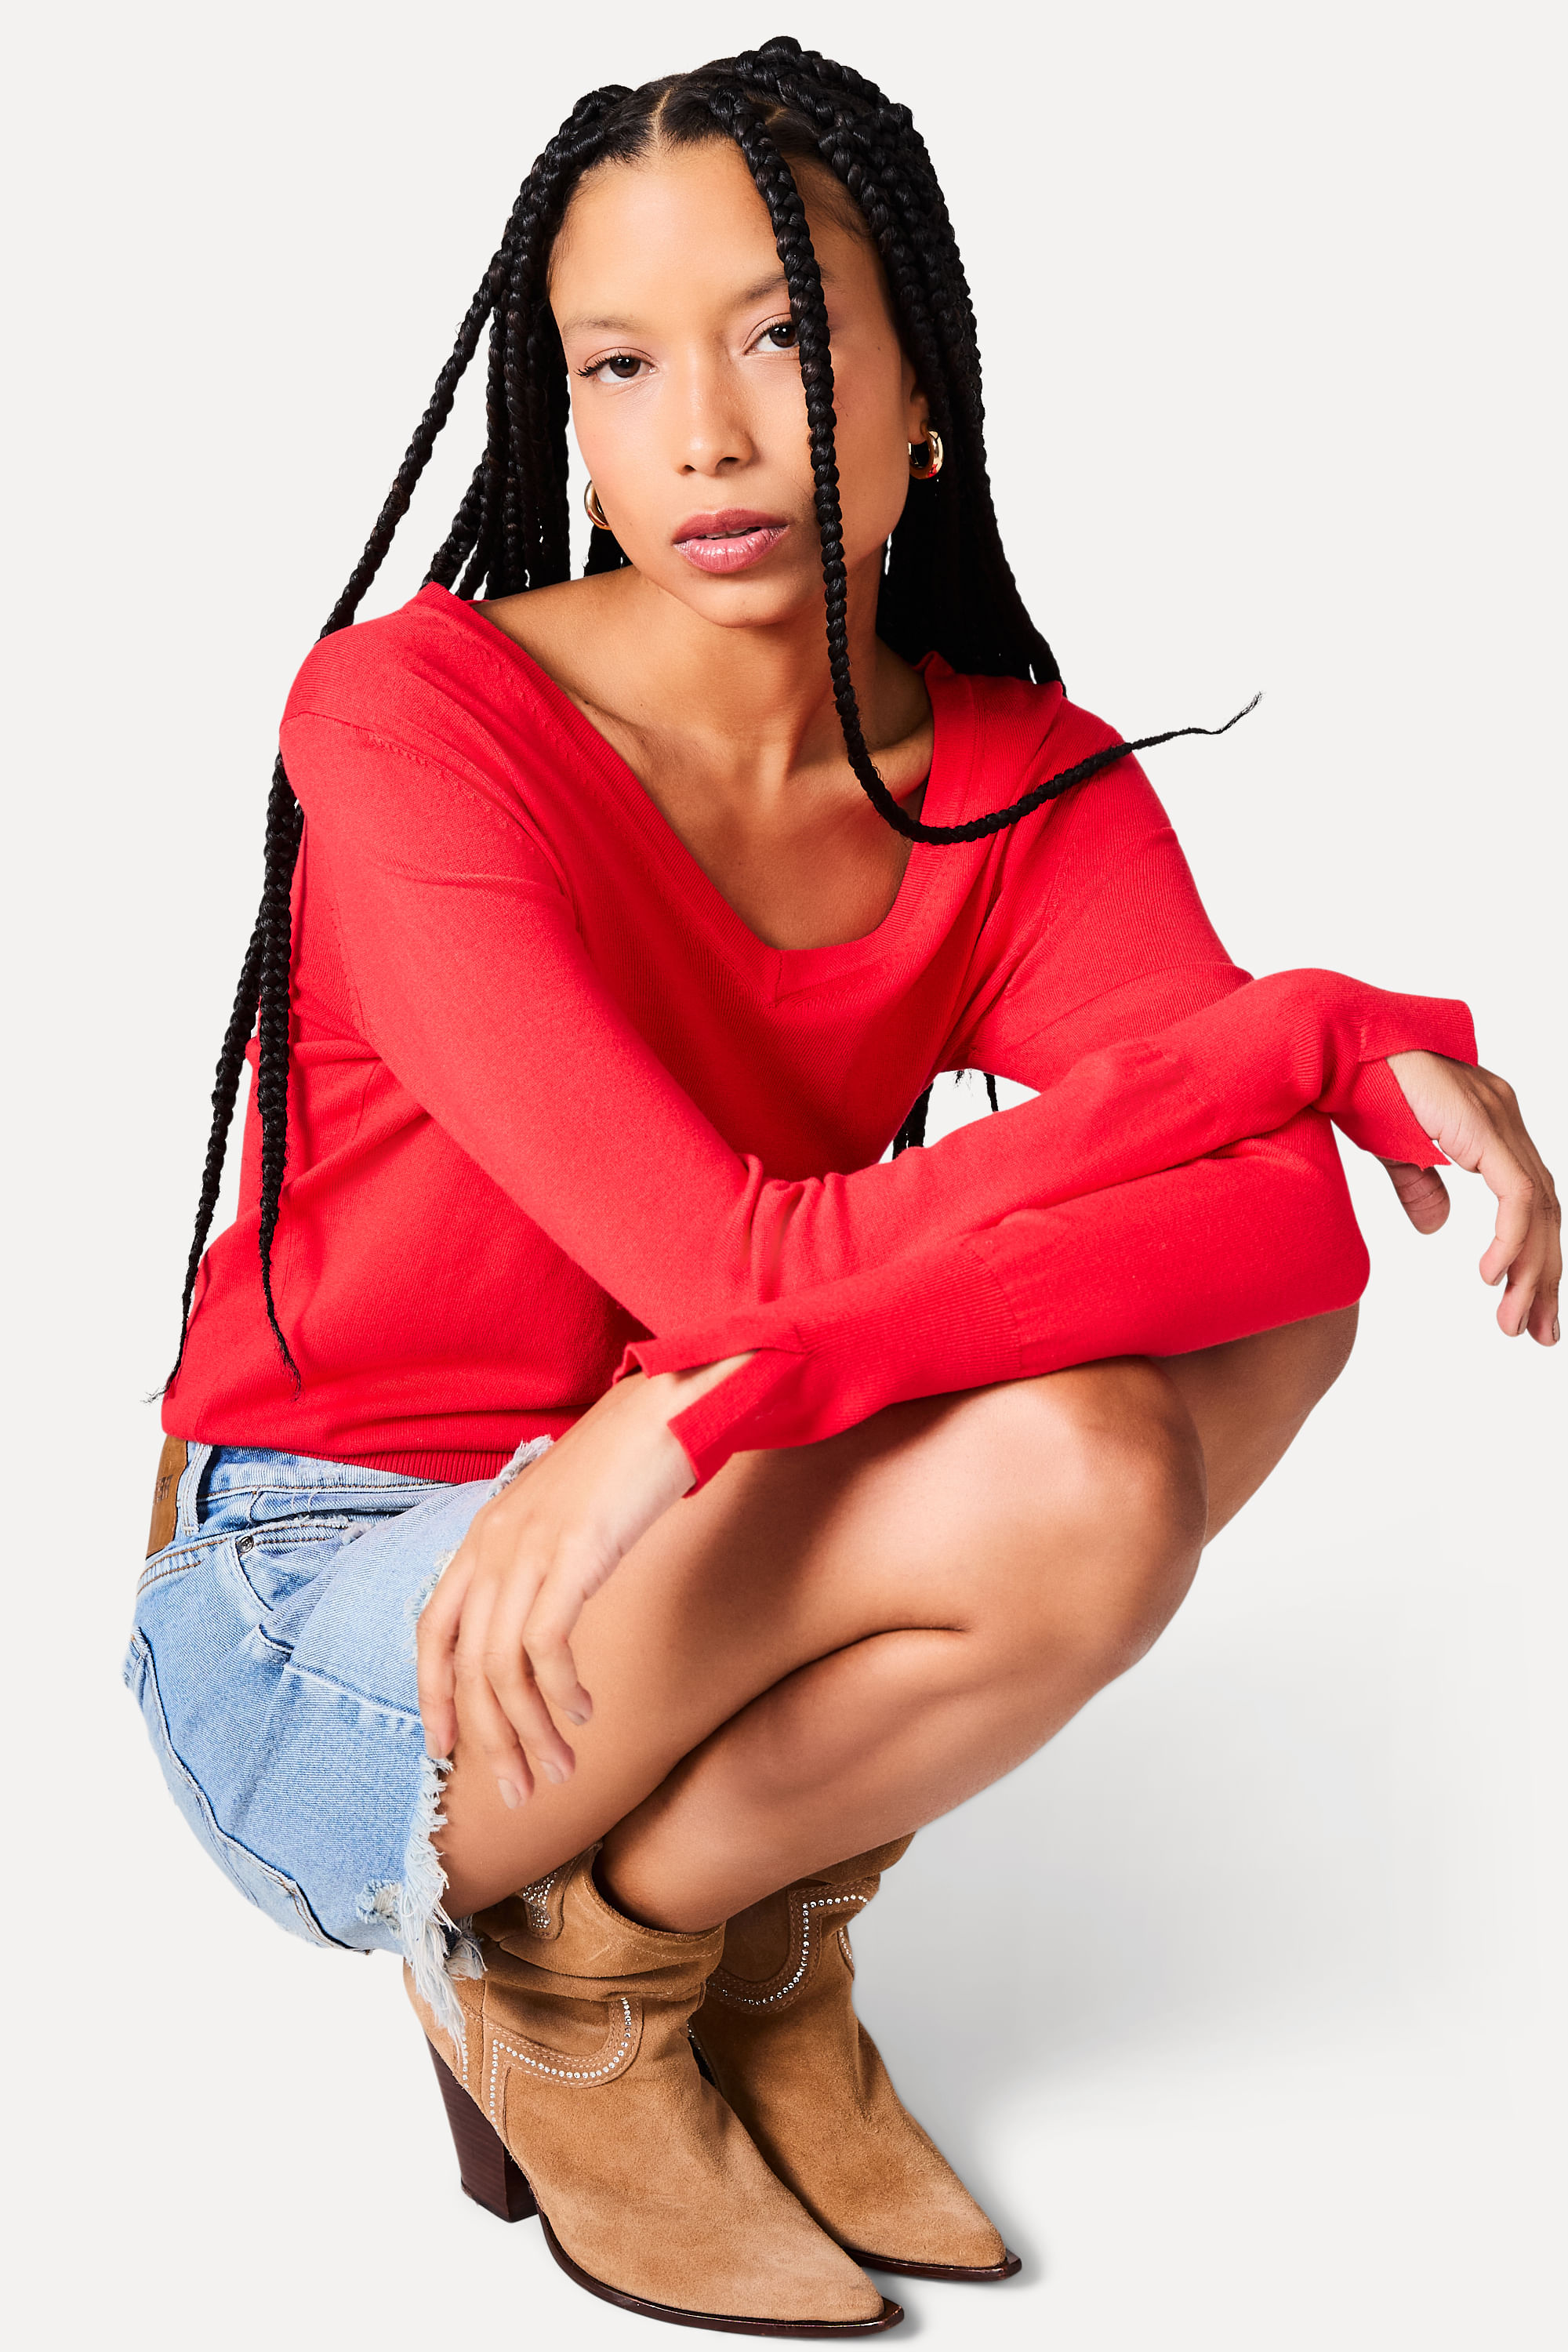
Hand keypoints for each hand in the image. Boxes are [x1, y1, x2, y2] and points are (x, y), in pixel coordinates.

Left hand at [416, 1354, 750, 1805]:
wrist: (671, 1405)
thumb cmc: (626, 1464)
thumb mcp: (562, 1517)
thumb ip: (537, 1564)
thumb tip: (537, 1629)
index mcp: (483, 1536)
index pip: (432, 1632)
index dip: (434, 1697)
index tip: (448, 1751)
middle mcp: (493, 1545)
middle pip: (467, 1667)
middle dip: (489, 1741)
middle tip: (518, 1794)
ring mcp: (529, 1549)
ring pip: (503, 1669)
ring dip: (530, 1733)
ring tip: (560, 1772)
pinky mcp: (573, 1554)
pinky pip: (547, 1646)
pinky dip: (560, 1692)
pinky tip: (584, 1713)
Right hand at [1383, 1052, 1558, 1343]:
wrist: (1335, 1049)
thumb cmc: (1357, 1088)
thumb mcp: (1396, 1152)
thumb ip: (1422, 1187)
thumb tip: (1440, 1230)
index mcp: (1490, 1122)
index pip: (1530, 1199)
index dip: (1533, 1255)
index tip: (1526, 1305)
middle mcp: (1506, 1117)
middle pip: (1545, 1210)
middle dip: (1544, 1276)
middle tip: (1540, 1332)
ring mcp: (1500, 1118)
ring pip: (1539, 1209)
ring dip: (1531, 1272)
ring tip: (1518, 1322)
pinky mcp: (1484, 1128)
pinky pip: (1516, 1196)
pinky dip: (1511, 1241)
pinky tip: (1494, 1276)